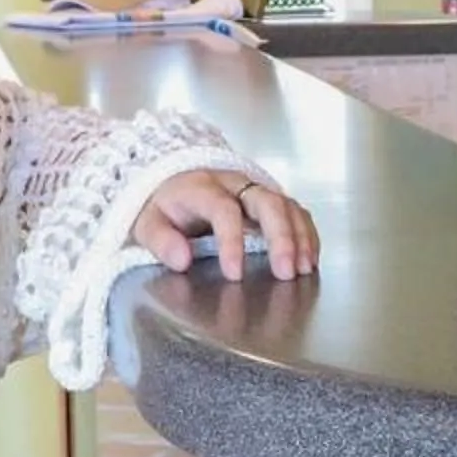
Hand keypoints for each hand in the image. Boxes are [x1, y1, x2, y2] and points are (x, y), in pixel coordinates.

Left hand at [132, 170, 320, 282]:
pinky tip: (309, 259)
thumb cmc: (165, 207)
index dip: (231, 241)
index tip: (234, 274)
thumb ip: (160, 240)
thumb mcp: (147, 222)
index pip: (223, 210)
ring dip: (299, 237)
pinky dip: (306, 234)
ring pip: (286, 205)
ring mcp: (255, 190)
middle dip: (280, 237)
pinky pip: (296, 211)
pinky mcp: (269, 199)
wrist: (174, 182)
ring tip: (303, 269)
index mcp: (202, 188)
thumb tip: (181, 259)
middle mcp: (234, 184)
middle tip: (285, 271)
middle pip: (266, 201)